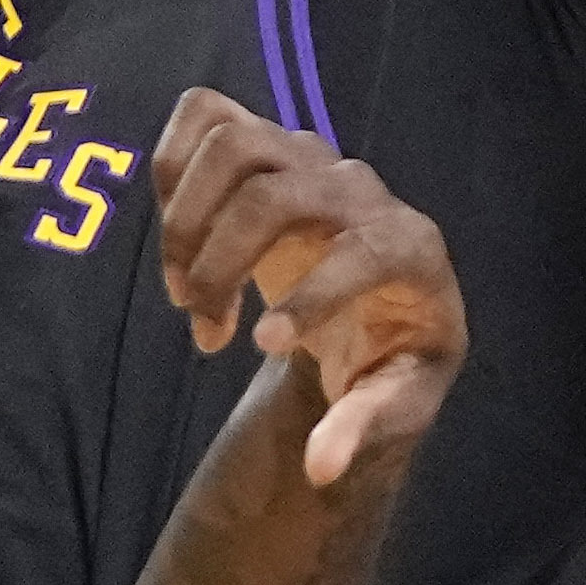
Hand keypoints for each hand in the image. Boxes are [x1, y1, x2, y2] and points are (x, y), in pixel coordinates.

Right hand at [151, 88, 467, 485]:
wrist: (376, 303)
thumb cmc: (392, 354)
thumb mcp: (395, 404)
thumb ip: (361, 431)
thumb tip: (319, 469)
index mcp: (412, 248)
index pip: (364, 249)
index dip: (311, 296)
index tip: (256, 347)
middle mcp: (361, 189)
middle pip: (274, 193)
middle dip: (221, 263)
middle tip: (203, 333)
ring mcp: (308, 158)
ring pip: (232, 142)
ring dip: (186, 221)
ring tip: (185, 292)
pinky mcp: (264, 146)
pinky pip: (205, 115)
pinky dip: (173, 167)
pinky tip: (177, 231)